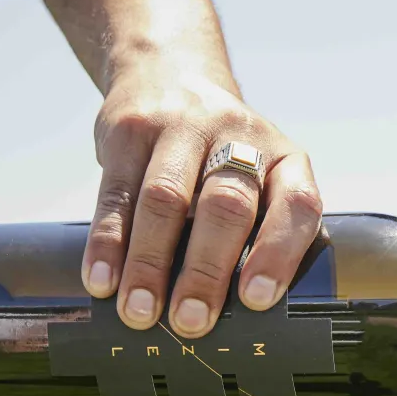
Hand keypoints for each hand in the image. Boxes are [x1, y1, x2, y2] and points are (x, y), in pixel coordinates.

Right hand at [83, 57, 321, 335]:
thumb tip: (236, 318)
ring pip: (166, 200)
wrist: (170, 73)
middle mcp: (238, 137)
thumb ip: (256, 232)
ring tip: (139, 312)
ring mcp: (181, 128)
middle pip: (226, 206)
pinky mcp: (129, 130)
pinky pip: (116, 192)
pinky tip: (101, 280)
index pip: (295, 205)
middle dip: (206, 270)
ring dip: (150, 264)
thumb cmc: (222, 158)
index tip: (255, 299)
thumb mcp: (259, 177)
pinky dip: (108, 242)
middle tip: (190, 322)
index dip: (278, 253)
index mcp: (284, 159)